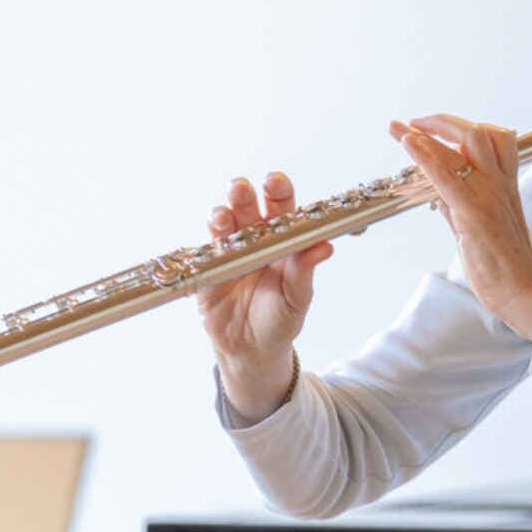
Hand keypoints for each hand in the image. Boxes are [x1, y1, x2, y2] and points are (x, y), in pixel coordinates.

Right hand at [199, 172, 332, 417]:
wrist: (251, 349)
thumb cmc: (281, 319)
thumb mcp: (297, 298)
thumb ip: (305, 272)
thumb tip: (326, 246)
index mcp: (283, 242)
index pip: (282, 210)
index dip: (278, 193)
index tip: (275, 182)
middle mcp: (254, 240)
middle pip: (248, 209)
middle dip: (243, 195)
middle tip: (241, 187)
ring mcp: (229, 253)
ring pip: (223, 225)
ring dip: (221, 216)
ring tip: (223, 216)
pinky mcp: (208, 271)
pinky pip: (204, 252)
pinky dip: (204, 245)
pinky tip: (206, 241)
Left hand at [391, 114, 531, 338]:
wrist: (521, 292)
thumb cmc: (503, 266)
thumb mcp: (477, 228)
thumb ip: (456, 206)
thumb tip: (434, 192)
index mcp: (507, 186)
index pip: (494, 139)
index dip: (462, 128)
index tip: (433, 127)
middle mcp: (501, 185)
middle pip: (478, 133)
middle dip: (442, 122)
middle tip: (415, 122)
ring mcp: (490, 197)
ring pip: (465, 146)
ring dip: (428, 132)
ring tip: (399, 128)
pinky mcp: (475, 214)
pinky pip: (448, 177)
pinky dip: (426, 156)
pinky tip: (409, 143)